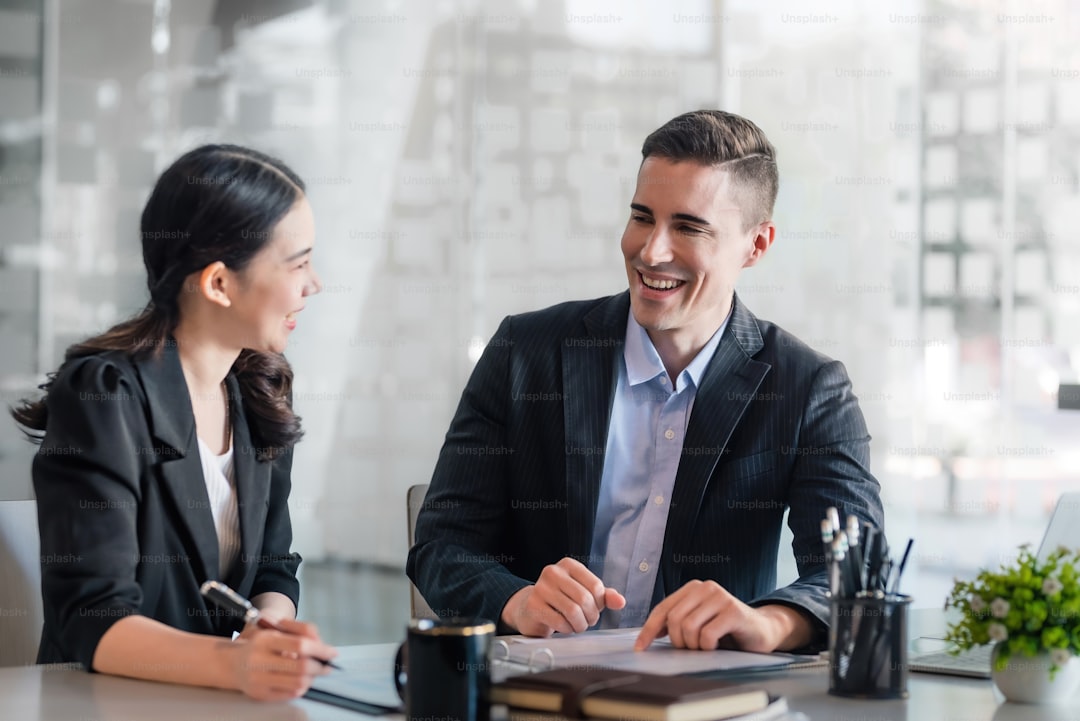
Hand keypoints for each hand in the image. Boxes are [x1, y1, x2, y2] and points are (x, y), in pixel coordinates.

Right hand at [229, 619, 337, 700]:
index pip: (300, 645)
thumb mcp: (277, 630)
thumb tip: (323, 646)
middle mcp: (259, 660)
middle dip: (319, 667)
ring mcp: (258, 679)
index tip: (332, 653)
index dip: (320, 650)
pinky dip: (301, 687)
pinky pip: (289, 694)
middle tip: (326, 666)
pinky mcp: (259, 694)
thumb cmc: (261, 645)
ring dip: (312, 678)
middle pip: (301, 667)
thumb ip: (301, 633)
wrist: (233, 663)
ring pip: (298, 683)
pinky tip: (301, 680)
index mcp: (265, 640)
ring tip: (314, 673)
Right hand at [501, 557, 625, 635]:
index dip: (600, 603)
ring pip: (573, 611)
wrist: (530, 609)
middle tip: (588, 621)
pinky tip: (565, 627)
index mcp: (568, 565)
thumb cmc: (562, 600)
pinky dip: (567, 629)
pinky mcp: (533, 605)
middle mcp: (553, 572)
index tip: (595, 608)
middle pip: (584, 598)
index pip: (595, 585)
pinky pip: (559, 622)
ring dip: (580, 625)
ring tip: (578, 625)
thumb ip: (605, 596)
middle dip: (591, 616)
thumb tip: (620, 601)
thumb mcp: (585, 593)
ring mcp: (541, 588)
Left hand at [635, 580, 811, 652]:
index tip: (640, 648)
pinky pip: (707, 635)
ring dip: (694, 646)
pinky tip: (717, 646)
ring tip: (705, 647)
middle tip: (690, 649)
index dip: (649, 629)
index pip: (663, 609)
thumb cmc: (727, 629)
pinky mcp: (734, 611)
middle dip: (678, 641)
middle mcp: (705, 588)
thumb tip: (649, 634)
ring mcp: (720, 597)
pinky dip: (708, 647)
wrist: (762, 630)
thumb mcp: (698, 623)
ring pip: (689, 627)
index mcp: (692, 588)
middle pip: (674, 619)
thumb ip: (677, 622)